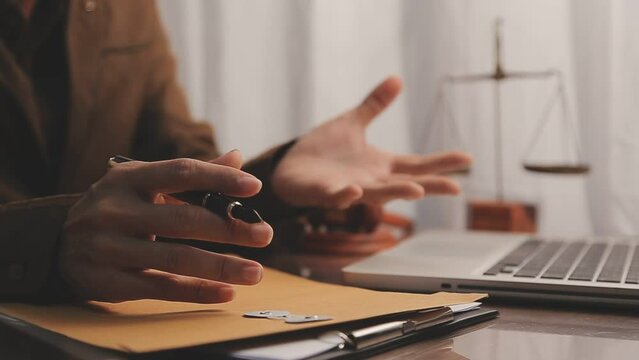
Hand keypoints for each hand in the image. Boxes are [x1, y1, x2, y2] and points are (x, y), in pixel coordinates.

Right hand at [59, 151, 272, 302]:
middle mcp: (116, 210)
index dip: (220, 179)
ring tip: (256, 272)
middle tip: (265, 234)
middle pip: (184, 219)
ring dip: (222, 266)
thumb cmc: (116, 207)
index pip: (181, 173)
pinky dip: (197, 291)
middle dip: (230, 228)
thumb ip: (190, 174)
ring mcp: (110, 248)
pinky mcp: (109, 282)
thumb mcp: (143, 183)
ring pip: (176, 258)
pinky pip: (161, 288)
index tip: (255, 187)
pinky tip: (226, 292)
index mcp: (129, 179)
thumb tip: (236, 157)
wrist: (57, 242)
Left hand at [272, 76, 471, 208]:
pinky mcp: (325, 193)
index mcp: (380, 165)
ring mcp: (350, 188)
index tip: (467, 159)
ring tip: (417, 190)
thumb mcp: (352, 123)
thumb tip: (397, 79)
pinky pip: (337, 197)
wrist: (290, 167)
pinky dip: (346, 196)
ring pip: (377, 194)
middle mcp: (371, 180)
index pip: (417, 164)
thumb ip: (374, 105)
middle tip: (456, 188)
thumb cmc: (323, 150)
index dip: (441, 163)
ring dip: (396, 193)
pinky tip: (355, 191)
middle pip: (406, 184)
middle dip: (430, 186)